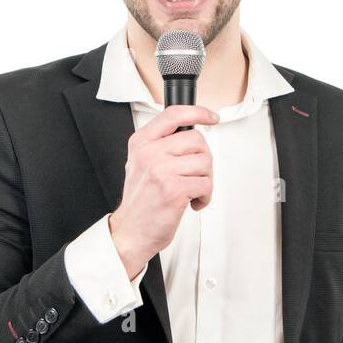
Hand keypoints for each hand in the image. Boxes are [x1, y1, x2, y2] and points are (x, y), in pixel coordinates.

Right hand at [108, 105, 217, 277]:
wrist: (131, 231)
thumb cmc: (142, 199)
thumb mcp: (142, 162)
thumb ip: (162, 144)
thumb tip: (194, 131)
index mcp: (141, 142)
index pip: (173, 114)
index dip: (198, 112)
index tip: (211, 117)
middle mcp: (150, 153)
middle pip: (197, 140)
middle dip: (203, 159)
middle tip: (194, 175)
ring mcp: (162, 171)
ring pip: (205, 162)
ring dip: (205, 180)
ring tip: (191, 190)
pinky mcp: (174, 190)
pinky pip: (206, 184)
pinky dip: (205, 196)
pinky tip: (192, 202)